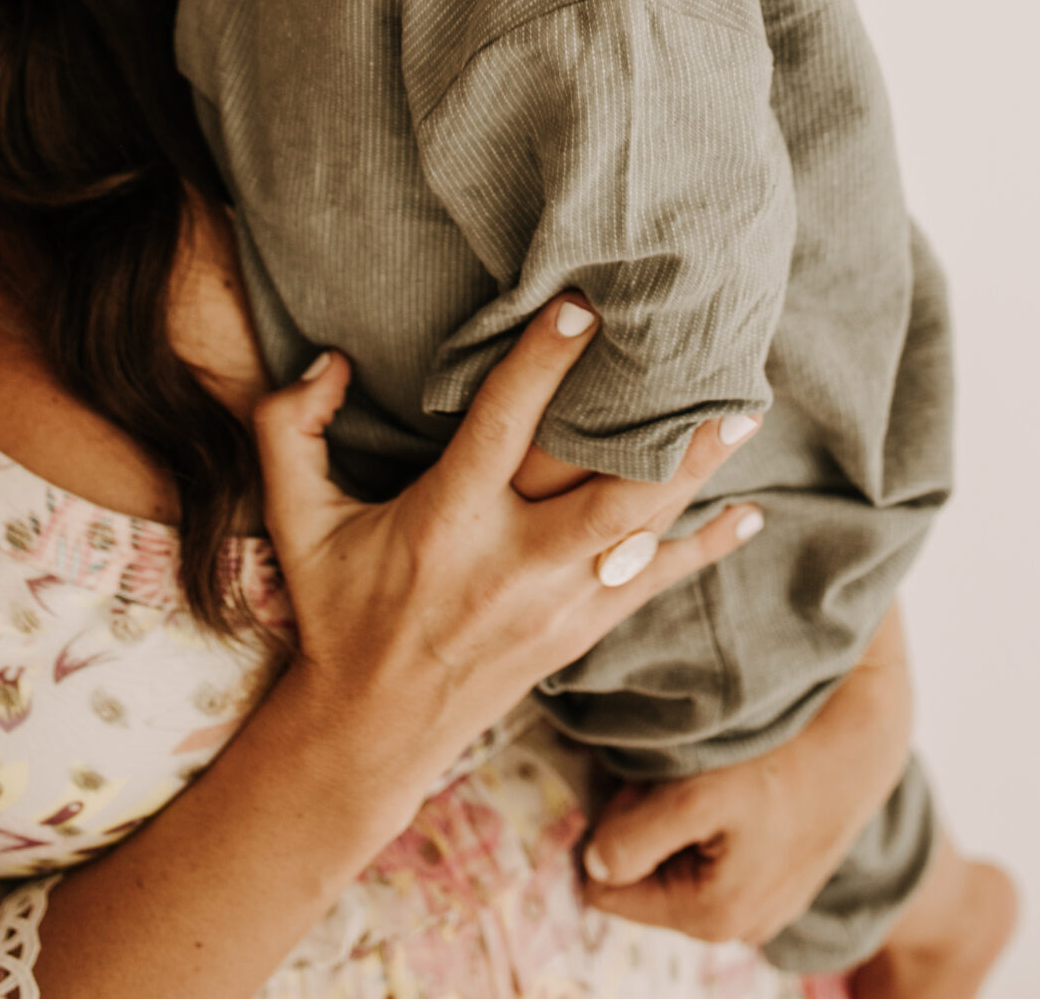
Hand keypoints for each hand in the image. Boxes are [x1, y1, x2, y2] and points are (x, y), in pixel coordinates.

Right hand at [252, 296, 764, 837]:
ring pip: (639, 534)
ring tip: (744, 416)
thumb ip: (290, 429)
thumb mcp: (294, 522)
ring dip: (696, 476)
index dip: (542, 364)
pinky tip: (750, 518)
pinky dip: (703, 550)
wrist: (370, 735)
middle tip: (711, 364)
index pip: (503, 428)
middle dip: (662, 432)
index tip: (583, 305)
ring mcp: (554, 605)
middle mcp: (510, 564)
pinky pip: (653, 587)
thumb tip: (329, 360)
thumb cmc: (336, 610)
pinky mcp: (578, 634)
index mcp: (445, 523)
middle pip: (603, 492)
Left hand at [581, 606, 913, 946]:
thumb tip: (593, 865)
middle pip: (645, 877)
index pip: (606, 889)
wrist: (859, 741)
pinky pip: (717, 858)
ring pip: (679, 864)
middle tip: (676, 776)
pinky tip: (738, 791)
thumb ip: (632, 838)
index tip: (640, 788)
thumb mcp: (693, 794)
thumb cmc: (777, 762)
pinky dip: (714, 823)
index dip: (610, 831)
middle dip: (645, 827)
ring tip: (712, 780)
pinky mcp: (781, 881)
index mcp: (709, 917)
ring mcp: (764, 908)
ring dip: (679, 822)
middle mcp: (738, 928)